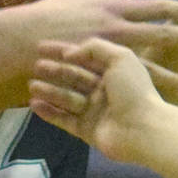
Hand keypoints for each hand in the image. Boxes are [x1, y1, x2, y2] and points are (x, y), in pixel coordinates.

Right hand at [13, 0, 177, 104]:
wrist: (24, 40)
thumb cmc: (51, 15)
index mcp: (113, 10)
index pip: (157, 9)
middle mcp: (118, 32)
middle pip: (164, 35)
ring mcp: (110, 58)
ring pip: (151, 68)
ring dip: (175, 77)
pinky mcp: (99, 78)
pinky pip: (124, 92)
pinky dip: (137, 100)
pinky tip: (157, 106)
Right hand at [28, 37, 165, 163]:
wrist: (144, 129)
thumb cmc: (133, 90)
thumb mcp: (120, 57)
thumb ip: (95, 48)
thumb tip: (70, 53)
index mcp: (111, 72)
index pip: (83, 57)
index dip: (63, 51)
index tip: (41, 46)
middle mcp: (101, 90)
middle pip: (73, 78)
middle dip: (55, 71)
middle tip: (36, 65)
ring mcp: (93, 112)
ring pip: (66, 98)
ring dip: (49, 91)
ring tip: (32, 85)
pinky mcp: (86, 131)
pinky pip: (64, 119)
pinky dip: (49, 112)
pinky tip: (34, 105)